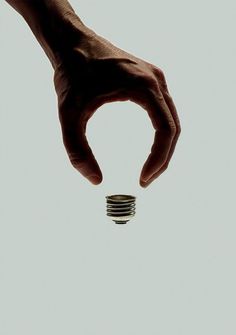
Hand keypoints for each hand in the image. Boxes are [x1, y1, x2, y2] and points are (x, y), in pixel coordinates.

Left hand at [53, 26, 180, 186]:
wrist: (71, 42)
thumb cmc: (71, 72)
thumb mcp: (68, 114)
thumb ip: (77, 149)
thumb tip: (95, 180)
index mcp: (144, 86)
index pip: (166, 130)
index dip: (159, 159)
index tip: (143, 179)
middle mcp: (156, 80)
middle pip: (173, 127)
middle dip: (162, 158)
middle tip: (146, 180)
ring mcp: (155, 77)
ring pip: (171, 119)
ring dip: (164, 146)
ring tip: (149, 168)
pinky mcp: (149, 79)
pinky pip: (163, 110)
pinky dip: (160, 132)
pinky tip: (150, 145)